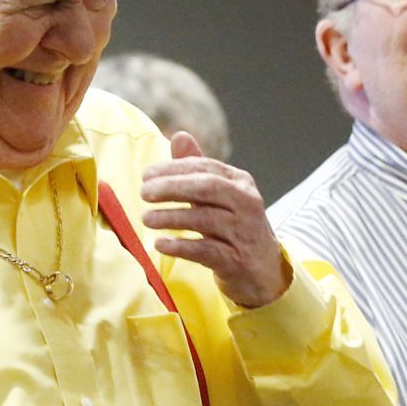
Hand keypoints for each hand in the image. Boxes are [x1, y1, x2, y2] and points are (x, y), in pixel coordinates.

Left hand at [140, 132, 287, 308]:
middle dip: (172, 187)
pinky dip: (181, 247)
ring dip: (171, 217)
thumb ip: (197, 168)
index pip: (205, 168)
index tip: (146, 175)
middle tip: (144, 192)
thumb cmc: (234, 227)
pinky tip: (160, 245)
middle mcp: (247, 203)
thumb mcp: (218, 196)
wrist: (263, 270)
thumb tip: (179, 135)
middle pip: (207, 188)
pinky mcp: (237, 260)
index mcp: (240, 182)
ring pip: (205, 219)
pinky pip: (206, 251)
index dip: (174, 169)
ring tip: (146, 219)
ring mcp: (244, 232)